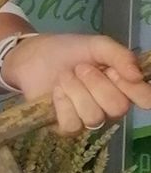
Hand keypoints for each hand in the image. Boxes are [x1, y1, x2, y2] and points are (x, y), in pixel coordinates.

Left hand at [4, 31, 150, 133]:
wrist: (34, 55)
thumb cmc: (69, 51)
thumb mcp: (98, 45)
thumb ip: (120, 56)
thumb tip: (138, 76)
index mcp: (125, 86)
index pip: (145, 98)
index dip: (134, 89)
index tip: (115, 73)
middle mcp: (111, 106)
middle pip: (118, 108)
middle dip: (97, 84)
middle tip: (81, 68)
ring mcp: (89, 118)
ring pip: (94, 117)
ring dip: (77, 91)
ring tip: (65, 76)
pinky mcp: (66, 127)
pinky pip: (72, 125)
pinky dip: (63, 104)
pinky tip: (56, 91)